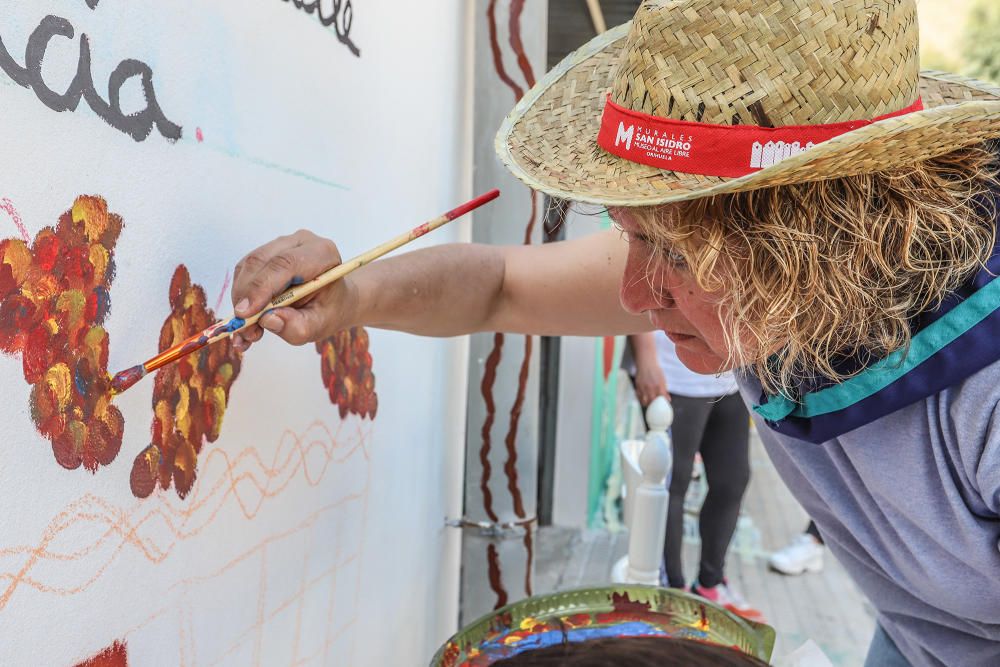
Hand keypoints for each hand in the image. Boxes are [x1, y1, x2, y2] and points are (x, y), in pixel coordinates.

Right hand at [230, 230, 352, 350]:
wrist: (332, 300)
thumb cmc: (328, 310)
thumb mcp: (320, 325)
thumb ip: (297, 326)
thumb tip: (267, 320)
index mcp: (322, 254)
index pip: (286, 264)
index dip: (261, 288)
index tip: (245, 314)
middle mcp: (300, 242)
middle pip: (261, 262)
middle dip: (246, 297)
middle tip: (243, 329)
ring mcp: (281, 244)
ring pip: (247, 267)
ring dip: (240, 299)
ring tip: (248, 330)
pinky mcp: (265, 253)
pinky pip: (244, 272)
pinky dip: (240, 297)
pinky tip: (247, 319)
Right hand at [633, 362, 668, 405]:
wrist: (646, 363)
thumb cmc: (656, 371)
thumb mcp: (663, 380)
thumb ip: (665, 390)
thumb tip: (668, 400)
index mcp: (659, 386)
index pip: (661, 399)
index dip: (662, 403)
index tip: (661, 404)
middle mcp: (651, 387)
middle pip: (652, 401)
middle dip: (653, 405)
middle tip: (654, 405)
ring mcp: (643, 387)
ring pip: (644, 401)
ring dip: (646, 403)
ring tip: (648, 403)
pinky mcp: (637, 386)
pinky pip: (638, 396)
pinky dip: (641, 399)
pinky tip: (643, 398)